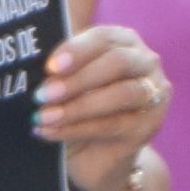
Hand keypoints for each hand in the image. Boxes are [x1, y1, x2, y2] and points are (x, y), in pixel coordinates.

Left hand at [35, 20, 167, 189]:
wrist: (92, 153)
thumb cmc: (75, 104)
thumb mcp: (64, 82)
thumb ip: (58, 68)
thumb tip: (36, 66)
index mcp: (123, 41)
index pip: (103, 37)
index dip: (77, 50)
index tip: (49, 67)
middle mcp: (145, 62)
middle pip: (118, 62)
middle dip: (77, 79)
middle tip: (42, 95)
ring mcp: (153, 94)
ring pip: (121, 95)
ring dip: (77, 107)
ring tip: (43, 117)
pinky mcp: (149, 126)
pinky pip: (113, 125)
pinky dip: (77, 129)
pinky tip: (50, 132)